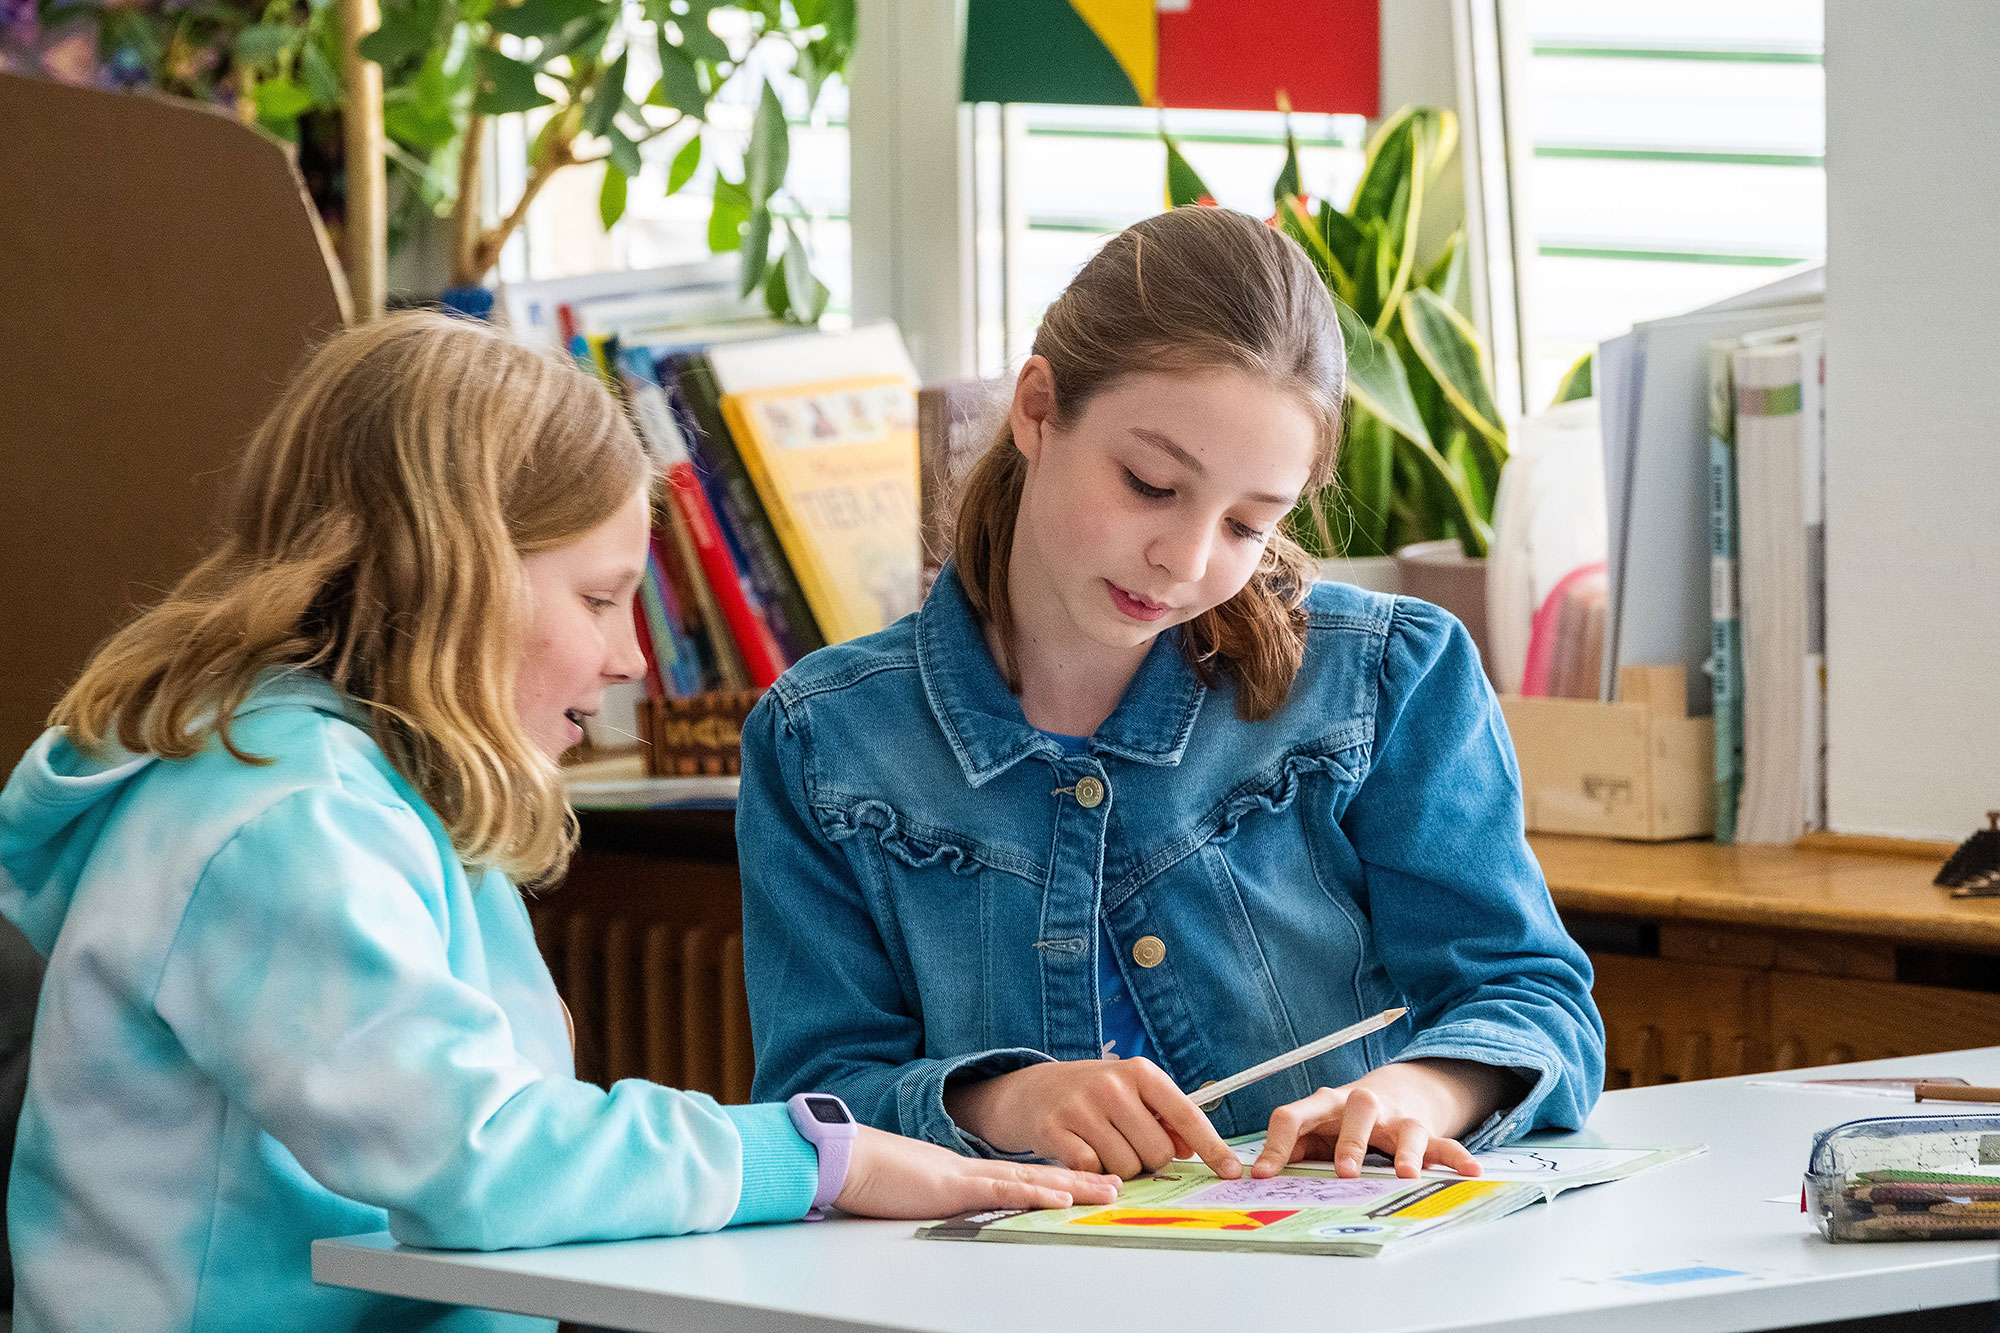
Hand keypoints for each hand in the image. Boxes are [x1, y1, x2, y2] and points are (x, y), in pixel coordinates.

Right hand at [833, 1125, 1120, 1218]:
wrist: (844, 1160)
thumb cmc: (870, 1177)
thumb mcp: (913, 1190)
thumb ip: (937, 1198)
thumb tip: (950, 1207)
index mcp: (964, 1172)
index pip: (1019, 1175)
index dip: (1056, 1177)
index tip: (1087, 1182)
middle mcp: (972, 1170)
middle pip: (1037, 1173)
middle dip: (1080, 1179)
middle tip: (1117, 1184)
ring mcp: (965, 1176)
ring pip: (1031, 1179)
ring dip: (1073, 1185)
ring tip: (1108, 1191)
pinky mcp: (953, 1188)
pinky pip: (1001, 1191)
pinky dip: (1034, 1193)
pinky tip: (1060, 1197)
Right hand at [943, 1058, 1242, 1180]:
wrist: (1031, 1091)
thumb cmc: (1094, 1095)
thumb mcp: (1131, 1093)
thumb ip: (1164, 1118)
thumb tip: (1192, 1149)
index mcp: (1139, 1072)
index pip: (1185, 1114)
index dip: (1211, 1147)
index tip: (1232, 1171)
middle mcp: (1112, 1085)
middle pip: (1157, 1151)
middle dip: (1148, 1158)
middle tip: (1127, 1143)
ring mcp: (1082, 1107)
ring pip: (1127, 1167)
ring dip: (1120, 1169)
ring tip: (1102, 1145)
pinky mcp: (1055, 1131)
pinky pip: (1093, 1171)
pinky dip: (1093, 1172)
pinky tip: (1082, 1151)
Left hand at [1253, 1058, 1514, 1179]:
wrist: (1395, 1090)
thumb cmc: (1343, 1120)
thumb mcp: (1315, 1129)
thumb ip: (1292, 1146)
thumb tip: (1262, 1173)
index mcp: (1324, 1105)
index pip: (1294, 1115)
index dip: (1277, 1144)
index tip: (1263, 1175)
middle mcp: (1362, 1105)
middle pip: (1357, 1109)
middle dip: (1351, 1140)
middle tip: (1345, 1172)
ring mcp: (1396, 1118)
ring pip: (1405, 1127)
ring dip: (1406, 1150)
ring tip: (1407, 1173)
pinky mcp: (1424, 1130)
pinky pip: (1444, 1143)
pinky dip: (1458, 1157)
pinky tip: (1472, 1171)